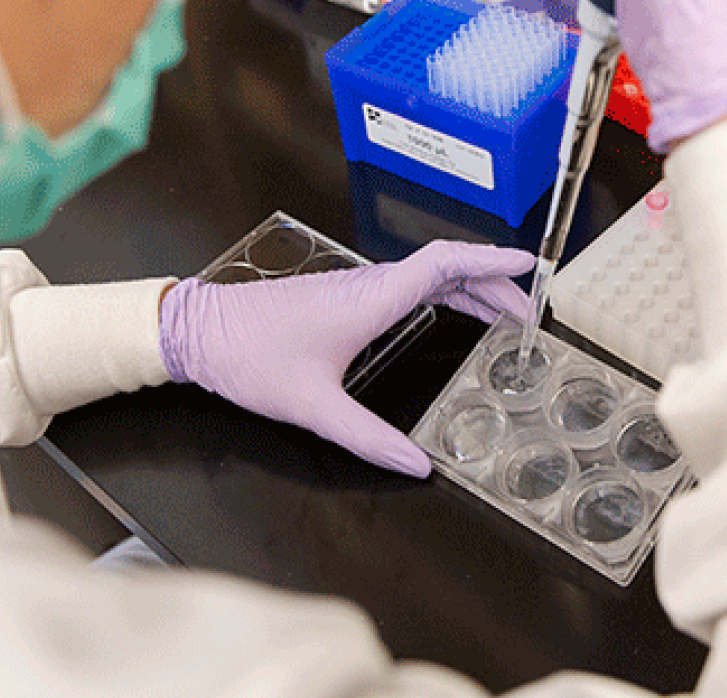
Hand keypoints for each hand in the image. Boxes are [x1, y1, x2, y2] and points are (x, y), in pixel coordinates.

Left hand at [159, 241, 533, 476]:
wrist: (197, 333)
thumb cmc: (249, 358)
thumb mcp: (312, 407)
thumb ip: (367, 437)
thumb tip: (415, 466)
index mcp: (370, 299)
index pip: (444, 264)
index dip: (490, 260)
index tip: (527, 263)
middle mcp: (368, 286)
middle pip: (446, 268)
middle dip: (493, 282)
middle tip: (528, 310)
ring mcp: (356, 288)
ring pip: (426, 275)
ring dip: (469, 287)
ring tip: (502, 315)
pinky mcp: (342, 297)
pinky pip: (406, 285)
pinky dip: (441, 293)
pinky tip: (448, 314)